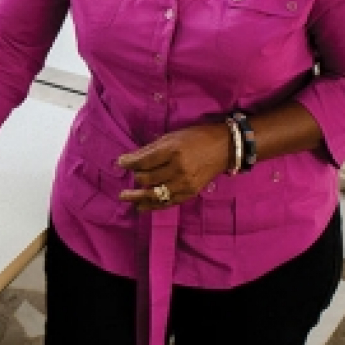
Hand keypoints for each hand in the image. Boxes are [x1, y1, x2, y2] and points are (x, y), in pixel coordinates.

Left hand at [116, 122, 231, 211]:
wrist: (224, 148)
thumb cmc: (195, 138)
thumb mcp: (172, 137)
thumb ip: (151, 149)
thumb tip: (129, 159)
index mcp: (173, 151)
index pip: (145, 161)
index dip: (129, 163)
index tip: (120, 163)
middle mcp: (179, 169)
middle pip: (148, 179)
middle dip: (135, 178)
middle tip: (129, 176)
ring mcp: (185, 184)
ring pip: (155, 194)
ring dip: (137, 197)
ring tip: (124, 198)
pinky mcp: (190, 193)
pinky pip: (167, 202)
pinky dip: (153, 205)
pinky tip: (141, 207)